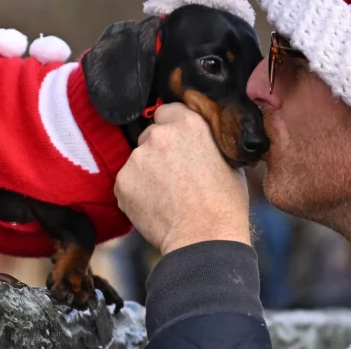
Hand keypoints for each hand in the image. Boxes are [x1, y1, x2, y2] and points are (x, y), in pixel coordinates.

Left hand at [114, 103, 251, 254]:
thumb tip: (200, 139)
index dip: (173, 129)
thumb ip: (207, 140)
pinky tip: (155, 207)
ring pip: (138, 160)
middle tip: (174, 176)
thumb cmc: (224, 204)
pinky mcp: (122, 181)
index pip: (167, 112)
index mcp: (189, 123)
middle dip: (159, 152)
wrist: (204, 238)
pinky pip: (127, 182)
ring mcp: (138, 158)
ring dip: (147, 172)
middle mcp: (159, 134)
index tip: (178, 145)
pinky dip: (136, 192)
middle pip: (151, 135)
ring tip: (167, 196)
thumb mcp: (228, 159)